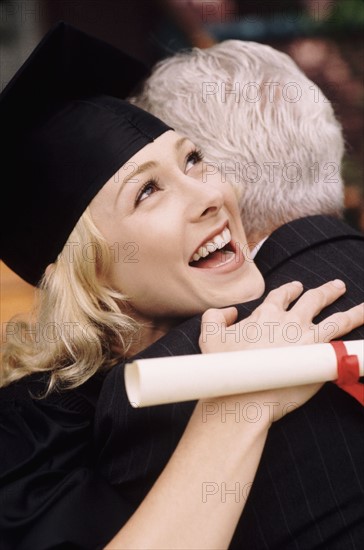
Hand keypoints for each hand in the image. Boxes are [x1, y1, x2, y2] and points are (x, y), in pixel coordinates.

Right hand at [199, 280, 363, 353]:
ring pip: (337, 319)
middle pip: (313, 300)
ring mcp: (308, 339)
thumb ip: (216, 316)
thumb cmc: (225, 368)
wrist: (243, 395)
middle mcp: (290, 321)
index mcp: (266, 314)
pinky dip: (356, 334)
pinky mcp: (320, 358)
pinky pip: (345, 343)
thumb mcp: (209, 335)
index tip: (297, 287)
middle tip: (336, 287)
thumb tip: (231, 312)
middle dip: (326, 291)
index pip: (282, 295)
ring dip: (353, 311)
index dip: (290, 290)